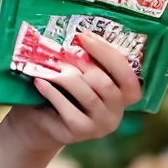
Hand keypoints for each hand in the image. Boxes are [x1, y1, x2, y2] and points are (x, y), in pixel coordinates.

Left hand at [3, 33, 142, 150]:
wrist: (39, 122)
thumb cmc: (63, 93)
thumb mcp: (79, 76)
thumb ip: (87, 62)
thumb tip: (80, 36)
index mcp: (123, 95)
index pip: (127, 75)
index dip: (108, 53)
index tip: (85, 35)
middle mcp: (117, 112)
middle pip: (106, 84)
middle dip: (84, 64)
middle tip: (64, 51)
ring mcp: (101, 125)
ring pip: (88, 97)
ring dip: (67, 77)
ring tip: (50, 64)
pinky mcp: (81, 132)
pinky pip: (68, 110)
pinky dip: (53, 93)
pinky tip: (39, 81)